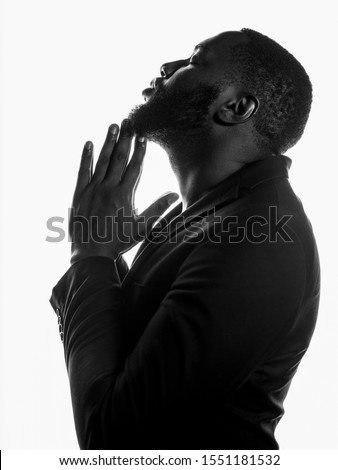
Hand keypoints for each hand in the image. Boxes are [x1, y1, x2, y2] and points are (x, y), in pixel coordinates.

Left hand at [69, 120, 178, 264]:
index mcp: (124, 195)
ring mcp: (92, 189)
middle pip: (119, 158)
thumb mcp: (142, 227)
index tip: (143, 136)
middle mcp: (108, 188)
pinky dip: (85, 157)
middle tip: (129, 122)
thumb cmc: (118, 241)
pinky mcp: (79, 193)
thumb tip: (174, 195)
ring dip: (108, 142)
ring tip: (113, 126)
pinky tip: (89, 143)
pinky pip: (82, 171)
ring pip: (102, 161)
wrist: (91, 253)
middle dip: (125, 139)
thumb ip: (157, 209)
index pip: (135, 167)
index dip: (140, 151)